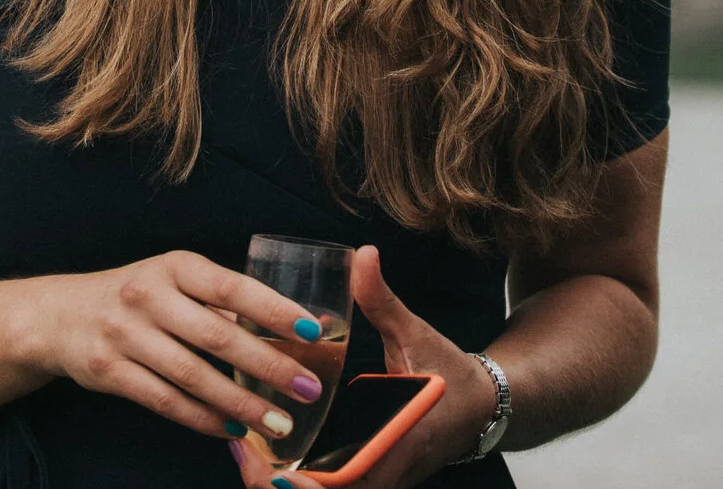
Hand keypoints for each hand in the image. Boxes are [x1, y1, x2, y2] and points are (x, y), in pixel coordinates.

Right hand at [20, 251, 329, 447]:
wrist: (59, 315)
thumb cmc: (135, 296)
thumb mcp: (173, 280)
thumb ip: (220, 300)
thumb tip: (289, 327)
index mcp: (174, 265)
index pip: (232, 286)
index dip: (274, 309)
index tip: (313, 330)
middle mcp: (148, 296)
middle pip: (218, 336)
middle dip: (268, 366)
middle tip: (307, 388)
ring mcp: (125, 334)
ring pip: (193, 376)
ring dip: (241, 404)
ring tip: (278, 422)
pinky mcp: (109, 371)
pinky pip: (165, 401)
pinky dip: (202, 418)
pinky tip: (231, 429)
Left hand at [247, 246, 497, 488]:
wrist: (482, 406)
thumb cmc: (452, 375)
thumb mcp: (417, 335)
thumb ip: (383, 300)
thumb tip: (363, 256)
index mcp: (401, 445)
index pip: (354, 482)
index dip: (311, 487)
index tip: (277, 475)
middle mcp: (387, 472)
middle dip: (279, 484)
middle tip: (241, 449)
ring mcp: (380, 479)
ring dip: (284, 483)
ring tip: (244, 449)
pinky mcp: (372, 476)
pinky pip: (332, 487)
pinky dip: (298, 479)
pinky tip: (267, 450)